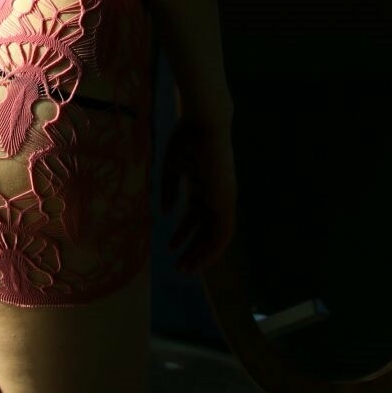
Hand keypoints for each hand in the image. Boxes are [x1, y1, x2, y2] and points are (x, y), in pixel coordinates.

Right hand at [159, 114, 236, 274]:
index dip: (184, 233)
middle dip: (193, 249)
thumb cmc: (187, 139)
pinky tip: (201, 260)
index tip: (171, 246)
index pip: (196, 218)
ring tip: (186, 269)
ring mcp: (224, 199)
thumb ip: (169, 189)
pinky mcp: (227, 201)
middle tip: (179, 267)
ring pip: (216, 236)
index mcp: (204, 187)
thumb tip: (164, 212)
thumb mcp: (172, 167)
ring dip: (202, 254)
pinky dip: (214, 249)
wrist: (203, 124)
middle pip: (206, 230)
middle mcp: (216, 196)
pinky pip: (224, 232)